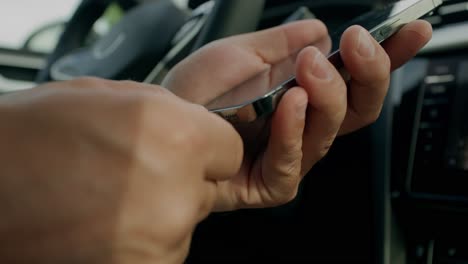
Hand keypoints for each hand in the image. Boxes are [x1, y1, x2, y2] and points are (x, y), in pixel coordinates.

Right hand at [0, 78, 242, 262]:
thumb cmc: (31, 139)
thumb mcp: (112, 97)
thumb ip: (170, 113)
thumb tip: (195, 128)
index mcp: (176, 139)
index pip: (230, 148)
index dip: (207, 146)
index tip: (189, 146)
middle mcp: (176, 194)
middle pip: (210, 185)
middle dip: (184, 176)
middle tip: (137, 169)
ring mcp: (161, 240)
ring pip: (187, 217)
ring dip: (162, 207)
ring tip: (112, 195)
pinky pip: (166, 246)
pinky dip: (144, 235)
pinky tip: (106, 220)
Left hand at [163, 19, 431, 210]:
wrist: (162, 123)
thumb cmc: (196, 92)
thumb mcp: (242, 53)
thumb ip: (282, 42)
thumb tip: (319, 29)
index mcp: (301, 94)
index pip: (355, 80)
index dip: (386, 59)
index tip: (409, 33)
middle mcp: (302, 125)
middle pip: (359, 111)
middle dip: (367, 75)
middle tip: (356, 45)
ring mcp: (289, 154)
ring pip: (331, 132)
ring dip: (327, 95)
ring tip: (310, 67)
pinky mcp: (271, 182)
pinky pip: (293, 160)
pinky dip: (294, 130)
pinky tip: (288, 105)